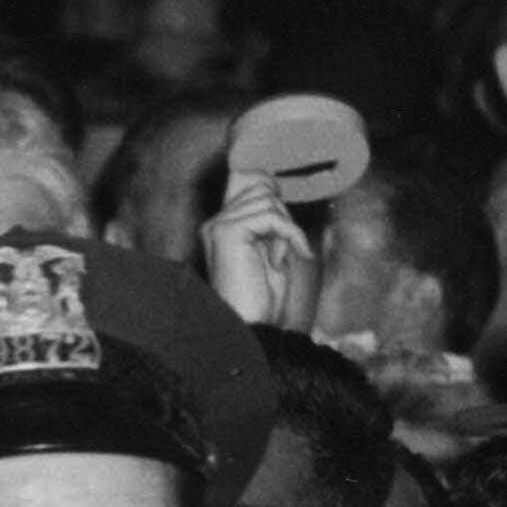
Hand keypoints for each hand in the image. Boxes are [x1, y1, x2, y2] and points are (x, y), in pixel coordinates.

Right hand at [194, 172, 316, 333]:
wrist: (254, 328)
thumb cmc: (263, 301)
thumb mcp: (272, 254)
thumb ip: (270, 224)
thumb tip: (274, 187)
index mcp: (223, 227)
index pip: (241, 180)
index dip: (263, 177)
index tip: (280, 193)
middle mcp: (216, 223)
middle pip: (260, 187)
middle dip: (282, 214)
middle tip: (285, 247)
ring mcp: (219, 226)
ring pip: (267, 199)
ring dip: (286, 229)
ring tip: (281, 257)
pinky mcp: (227, 233)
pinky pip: (271, 216)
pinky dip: (289, 235)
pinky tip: (289, 257)